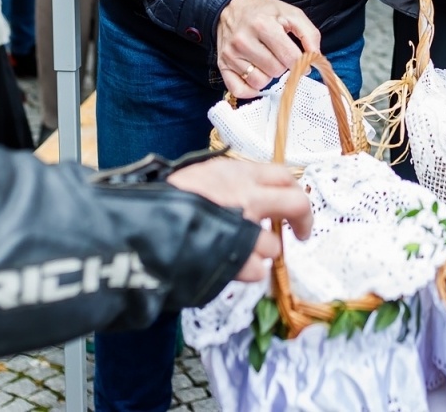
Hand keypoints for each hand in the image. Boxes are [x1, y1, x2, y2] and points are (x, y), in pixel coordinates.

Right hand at [167, 158, 312, 281]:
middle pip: (295, 204)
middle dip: (303, 221)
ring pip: (274, 246)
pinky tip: (227, 268)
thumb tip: (242, 190)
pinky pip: (255, 271)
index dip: (293, 191)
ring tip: (241, 256)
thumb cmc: (160, 201)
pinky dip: (244, 273)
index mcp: (234, 173)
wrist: (142, 227)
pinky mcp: (236, 259)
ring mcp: (243, 228)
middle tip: (301, 234)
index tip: (294, 204)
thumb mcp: (195, 175)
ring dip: (261, 253)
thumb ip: (223, 181)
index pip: (282, 175)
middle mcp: (246, 196)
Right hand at [215, 0, 320, 99]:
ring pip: (259, 82)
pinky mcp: (222, 65)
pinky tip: (256, 76)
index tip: (299, 58)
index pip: (290, 58)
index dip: (300, 62)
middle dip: (282, 65)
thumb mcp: (291, 13)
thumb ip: (309, 34)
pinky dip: (250, 89)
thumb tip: (315, 57)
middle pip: (275, 71)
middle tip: (278, 54)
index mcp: (262, 25)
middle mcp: (243, 40)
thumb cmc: (264, 11)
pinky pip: (239, 90)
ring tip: (265, 61)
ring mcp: (230, 54)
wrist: (231, 6)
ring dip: (267, 76)